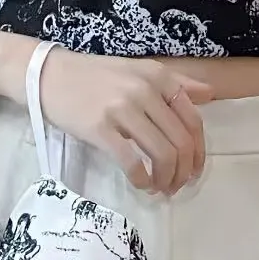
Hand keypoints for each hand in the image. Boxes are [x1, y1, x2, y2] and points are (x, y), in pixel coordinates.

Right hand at [39, 47, 213, 195]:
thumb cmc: (95, 76)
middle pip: (180, 141)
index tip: (193, 169)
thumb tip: (209, 94)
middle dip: (184, 171)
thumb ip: (176, 83)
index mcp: (158, 77)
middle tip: (177, 186)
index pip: (193, 120)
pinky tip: (141, 185)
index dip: (198, 151)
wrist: (49, 75)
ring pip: (161, 154)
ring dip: (166, 179)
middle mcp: (144, 91)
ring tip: (160, 188)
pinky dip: (142, 180)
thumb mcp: (139, 71)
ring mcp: (122, 110)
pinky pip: (131, 162)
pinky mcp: (100, 129)